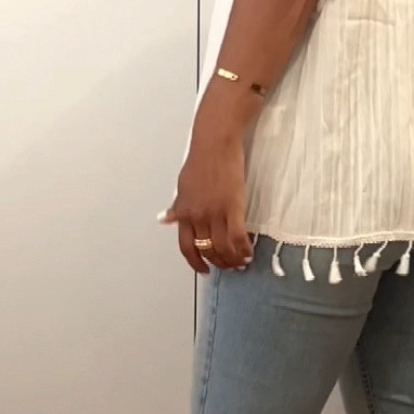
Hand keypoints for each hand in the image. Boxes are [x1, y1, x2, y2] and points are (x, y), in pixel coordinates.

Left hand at [164, 125, 251, 275]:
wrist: (215, 143)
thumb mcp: (182, 186)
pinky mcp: (233, 206)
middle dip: (219, 262)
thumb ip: (178, 207)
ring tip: (241, 261)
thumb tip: (165, 219)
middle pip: (207, 250)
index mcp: (184, 212)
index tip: (203, 270)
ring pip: (223, 247)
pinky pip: (238, 236)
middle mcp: (198, 216)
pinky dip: (244, 248)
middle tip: (229, 266)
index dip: (195, 262)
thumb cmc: (200, 160)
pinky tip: (249, 251)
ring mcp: (215, 212)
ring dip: (233, 259)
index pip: (186, 247)